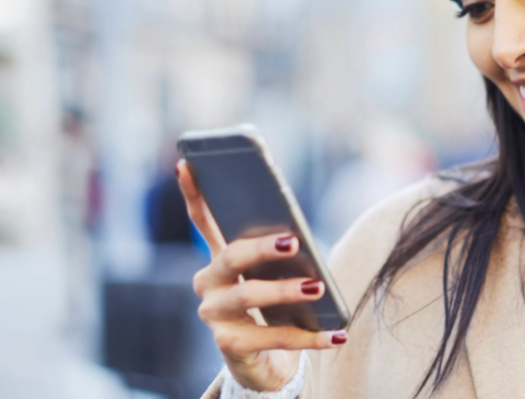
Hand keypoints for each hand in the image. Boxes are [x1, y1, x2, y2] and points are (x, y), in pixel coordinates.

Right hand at [179, 160, 346, 390]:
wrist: (263, 360)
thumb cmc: (272, 305)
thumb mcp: (275, 273)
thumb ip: (280, 250)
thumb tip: (296, 233)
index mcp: (218, 258)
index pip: (202, 220)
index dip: (193, 193)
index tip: (187, 163)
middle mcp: (208, 284)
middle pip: (230, 258)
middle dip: (261, 247)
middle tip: (293, 241)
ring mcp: (214, 316)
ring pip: (248, 296)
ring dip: (285, 291)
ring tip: (317, 286)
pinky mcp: (230, 347)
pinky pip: (275, 339)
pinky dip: (310, 337)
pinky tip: (337, 334)